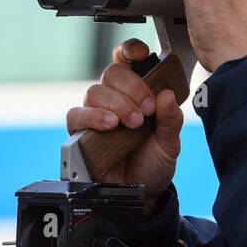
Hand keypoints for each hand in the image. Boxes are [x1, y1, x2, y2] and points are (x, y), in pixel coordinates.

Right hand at [65, 38, 183, 215]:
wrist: (142, 195)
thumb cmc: (154, 164)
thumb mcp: (170, 143)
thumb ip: (171, 120)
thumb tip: (166, 95)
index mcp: (137, 94)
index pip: (127, 61)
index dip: (131, 51)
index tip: (142, 54)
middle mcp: (114, 100)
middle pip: (111, 73)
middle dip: (131, 87)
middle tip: (145, 111)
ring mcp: (96, 115)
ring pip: (95, 92)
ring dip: (116, 104)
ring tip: (132, 123)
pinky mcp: (80, 134)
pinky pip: (76, 115)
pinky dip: (92, 116)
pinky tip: (109, 125)